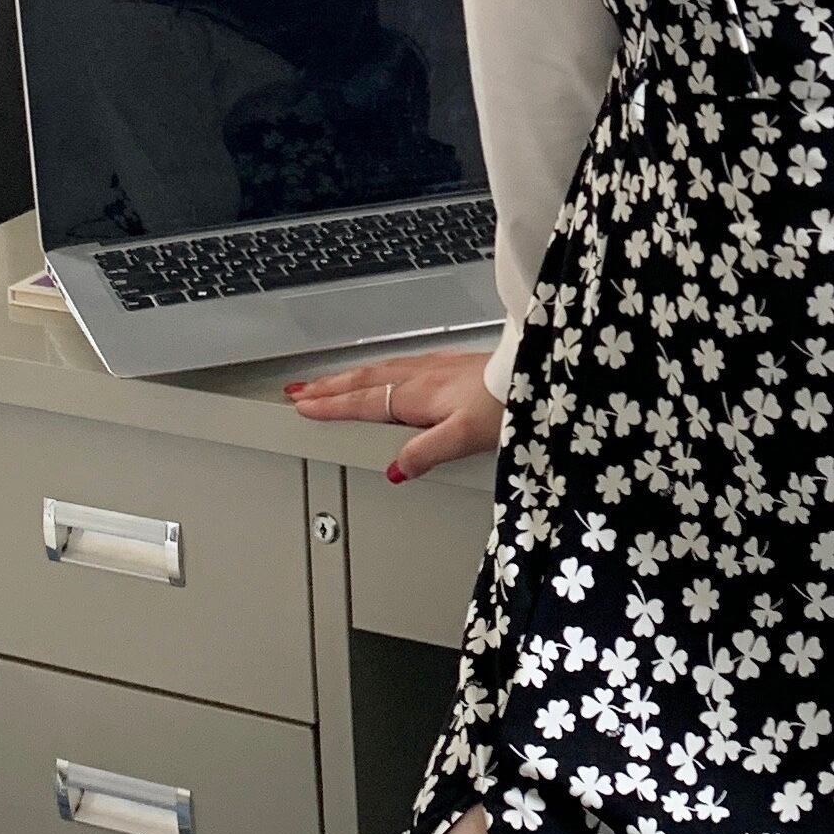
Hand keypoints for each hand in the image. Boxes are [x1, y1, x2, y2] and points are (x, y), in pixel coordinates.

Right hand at [285, 347, 501, 481]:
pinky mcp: (451, 364)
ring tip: (327, 381)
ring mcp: (436, 367)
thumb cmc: (505, 402)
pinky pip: (399, 363)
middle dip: (328, 387)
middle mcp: (423, 376)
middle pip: (364, 380)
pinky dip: (377, 368)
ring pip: (380, 369)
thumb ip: (425, 453)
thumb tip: (393, 470)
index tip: (303, 406)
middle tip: (299, 391)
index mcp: (419, 394)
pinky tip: (383, 370)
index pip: (364, 402)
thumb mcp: (463, 437)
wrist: (534, 371)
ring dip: (348, 376)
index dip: (332, 406)